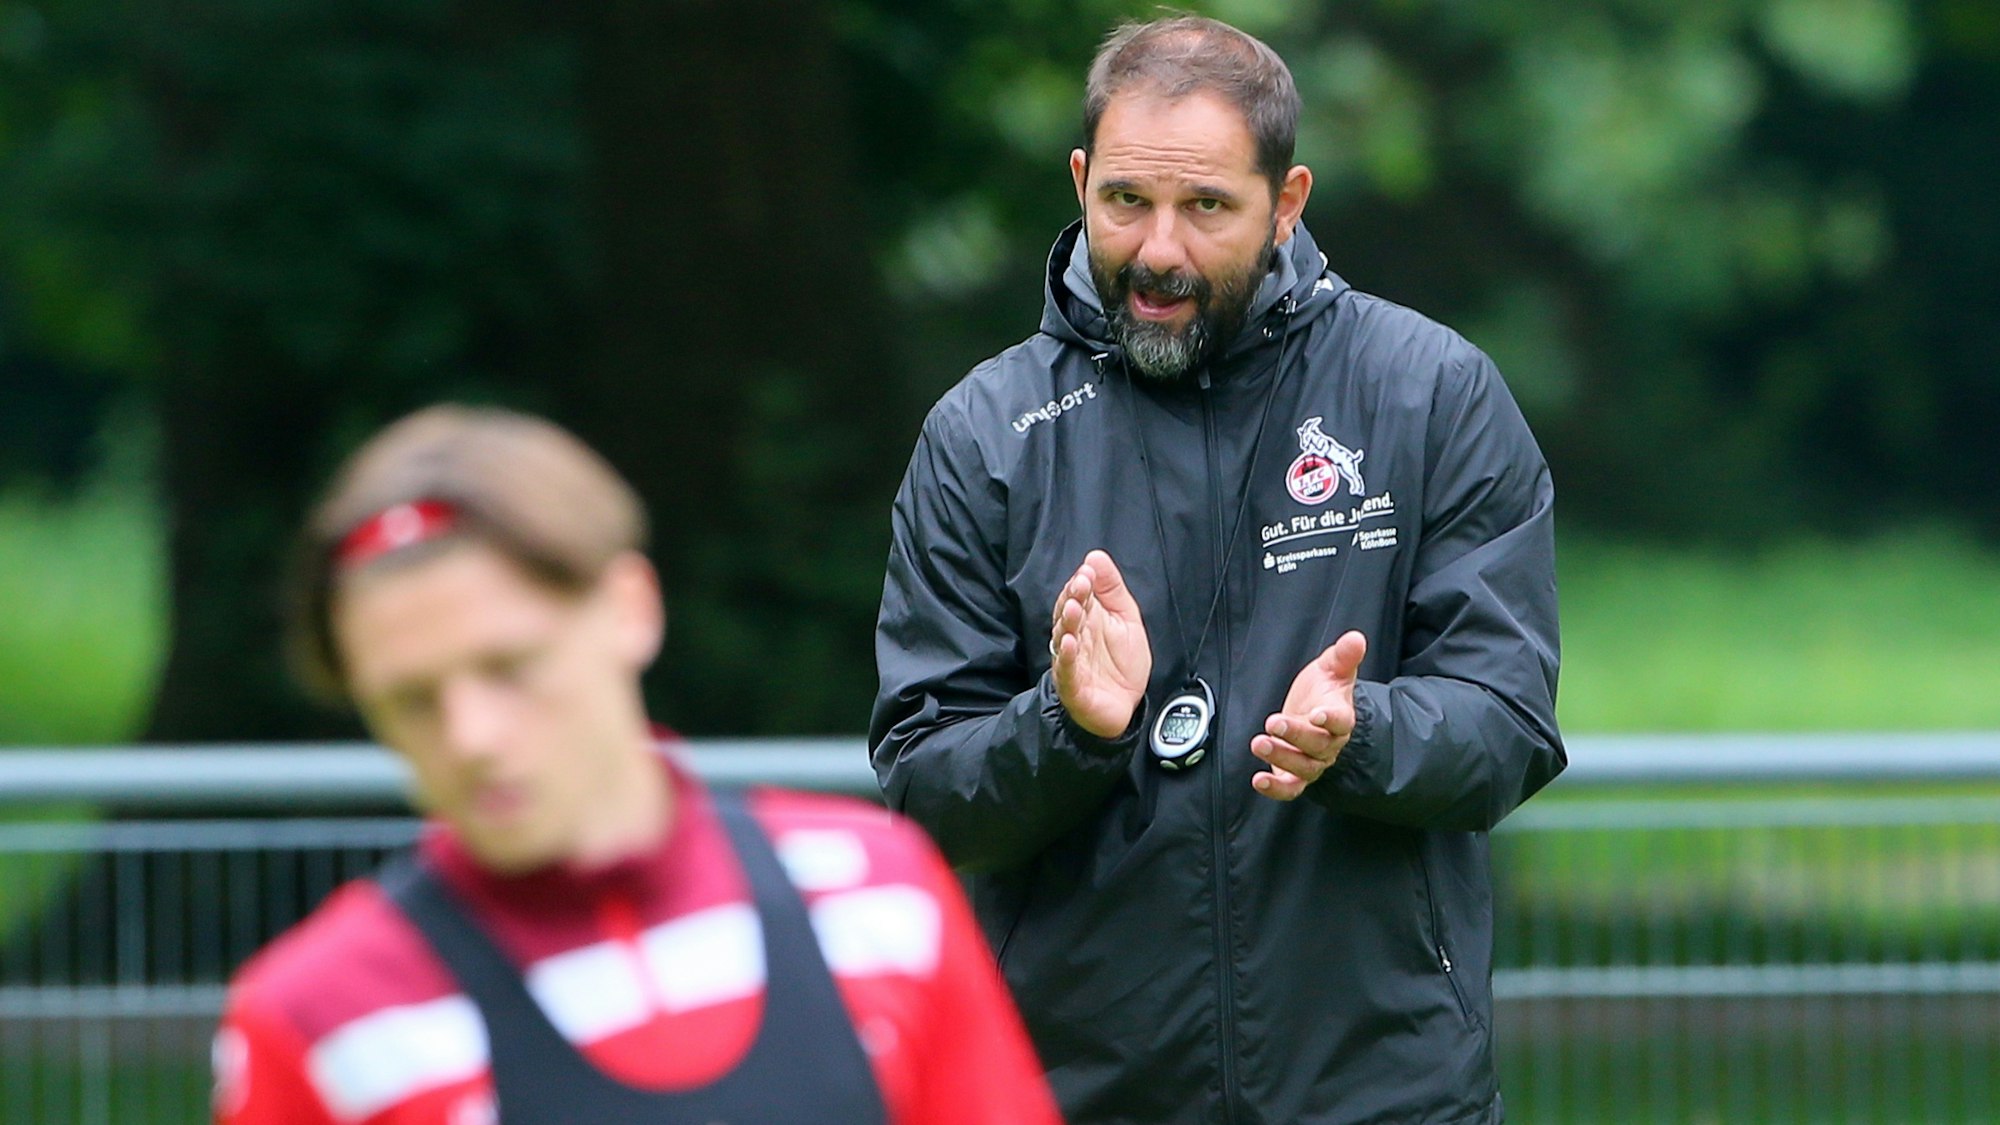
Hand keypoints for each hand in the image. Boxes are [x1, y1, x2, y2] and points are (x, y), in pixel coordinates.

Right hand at [1049, 550, 1151, 737]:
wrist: (1127, 707)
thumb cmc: (1122, 663)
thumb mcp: (1125, 618)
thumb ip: (1112, 589)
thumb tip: (1095, 556)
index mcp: (1086, 620)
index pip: (1078, 596)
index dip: (1081, 584)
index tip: (1088, 572)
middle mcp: (1074, 638)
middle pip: (1067, 614)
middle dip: (1072, 598)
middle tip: (1081, 584)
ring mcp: (1072, 662)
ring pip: (1064, 639)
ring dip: (1067, 623)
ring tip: (1074, 608)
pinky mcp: (1073, 686)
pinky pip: (1067, 670)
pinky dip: (1067, 657)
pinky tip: (1070, 643)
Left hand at [1251, 631, 1366, 800]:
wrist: (1315, 714)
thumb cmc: (1324, 692)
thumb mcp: (1332, 668)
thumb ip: (1343, 655)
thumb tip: (1355, 638)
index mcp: (1341, 717)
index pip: (1342, 721)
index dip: (1331, 719)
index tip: (1318, 713)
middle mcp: (1329, 744)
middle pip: (1318, 745)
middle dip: (1296, 735)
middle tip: (1274, 722)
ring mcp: (1313, 762)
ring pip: (1303, 767)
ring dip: (1281, 757)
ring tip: (1259, 743)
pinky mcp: (1295, 775)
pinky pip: (1290, 788)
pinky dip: (1276, 789)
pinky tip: (1259, 780)